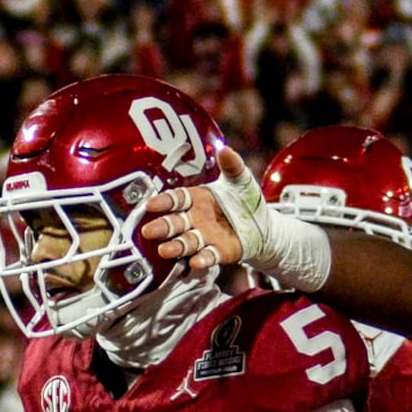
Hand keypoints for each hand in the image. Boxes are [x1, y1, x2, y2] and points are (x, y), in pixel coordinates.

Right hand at [141, 146, 332, 290]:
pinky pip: (209, 256)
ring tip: (164, 250)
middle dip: (162, 227)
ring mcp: (205, 237)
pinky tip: (195, 262)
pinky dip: (202, 259)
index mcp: (196, 199)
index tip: (150, 205)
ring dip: (175, 247)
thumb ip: (233, 166)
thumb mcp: (241, 180)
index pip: (176, 199)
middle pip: (174, 223)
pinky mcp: (218, 252)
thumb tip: (225, 149)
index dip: (163, 202)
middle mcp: (195, 219)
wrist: (264, 225)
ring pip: (186, 243)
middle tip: (148, 231)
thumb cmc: (246, 200)